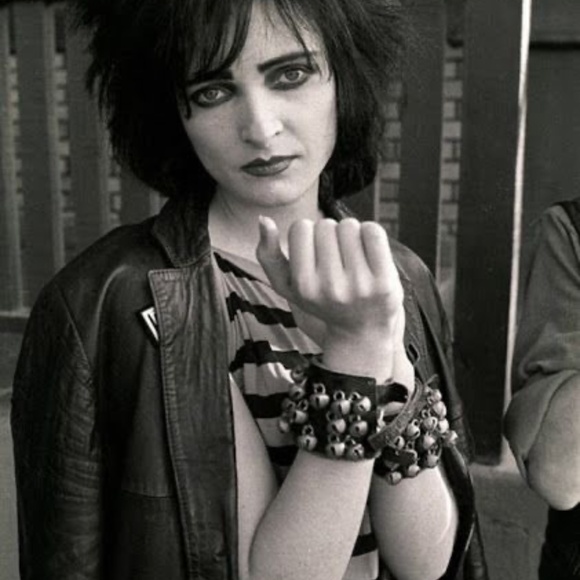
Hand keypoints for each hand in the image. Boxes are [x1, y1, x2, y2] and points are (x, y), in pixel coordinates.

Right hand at [256, 216, 404, 352]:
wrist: (362, 331)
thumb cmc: (321, 301)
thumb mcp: (288, 286)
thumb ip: (268, 255)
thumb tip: (264, 219)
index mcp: (304, 286)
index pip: (301, 228)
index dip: (307, 234)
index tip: (314, 253)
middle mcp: (331, 287)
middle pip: (326, 225)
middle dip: (330, 234)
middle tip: (336, 259)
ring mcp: (361, 285)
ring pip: (350, 225)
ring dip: (351, 234)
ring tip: (352, 257)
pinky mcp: (386, 281)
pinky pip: (373, 231)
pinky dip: (370, 234)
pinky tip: (369, 252)